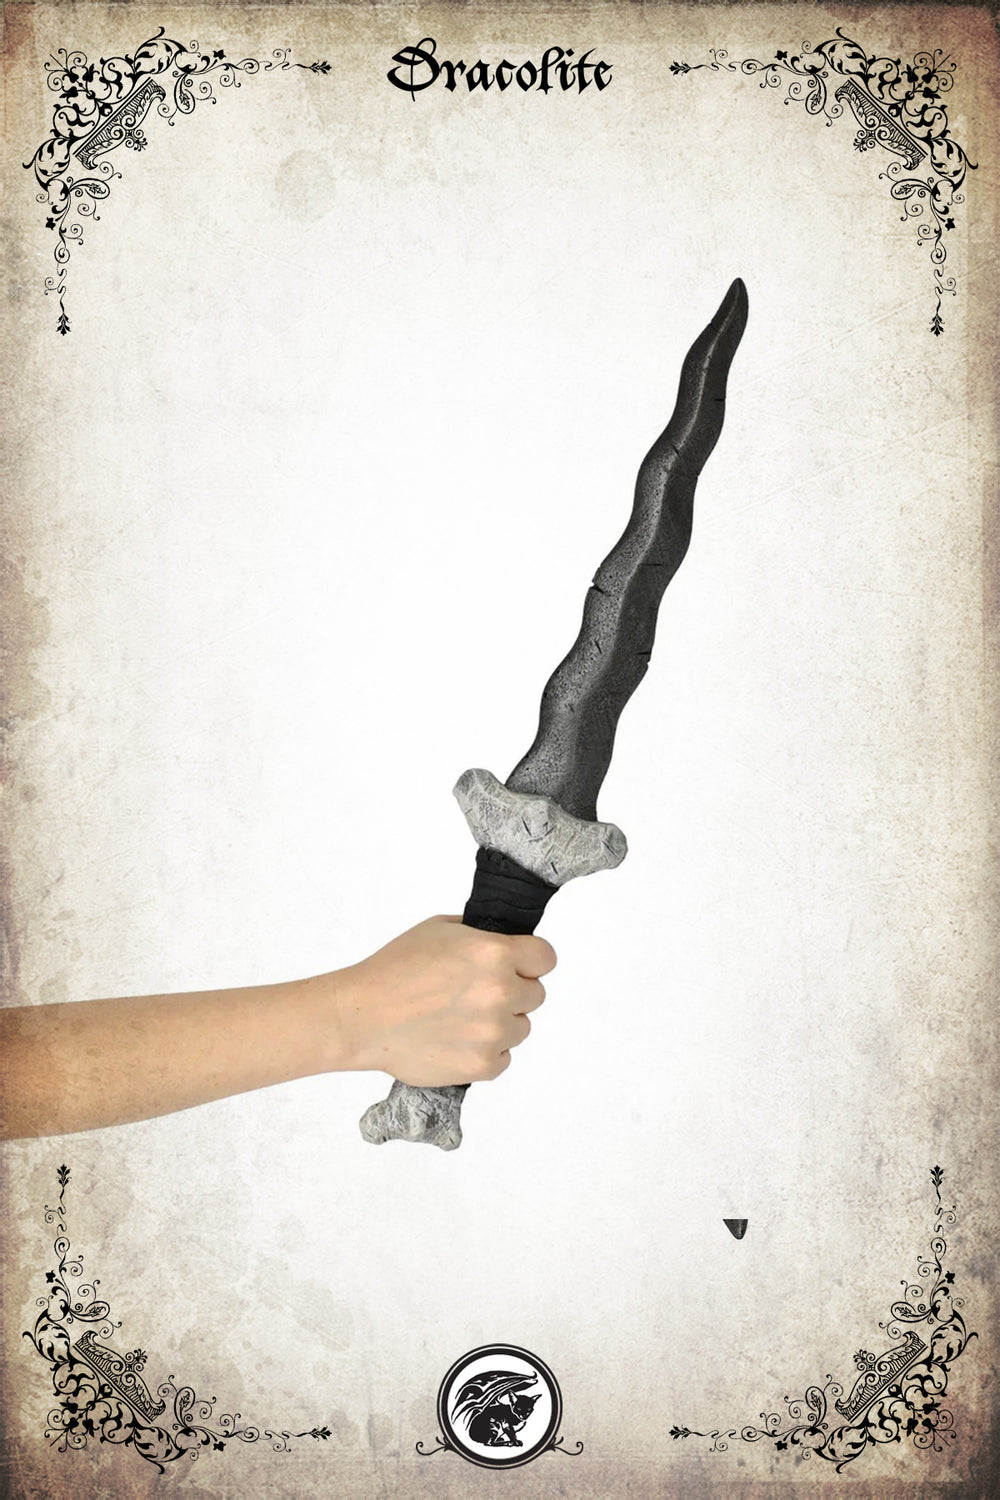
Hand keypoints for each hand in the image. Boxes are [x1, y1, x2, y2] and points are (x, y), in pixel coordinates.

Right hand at [335, 915, 555, 1085]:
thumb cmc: (394, 969)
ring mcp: (492, 1032)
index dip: (531, 961)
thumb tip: (505, 942)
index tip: (518, 966)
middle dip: (513, 992)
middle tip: (476, 994)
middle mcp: (500, 992)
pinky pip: (503, 1059)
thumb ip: (481, 935)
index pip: (546, 958)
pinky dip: (485, 1052)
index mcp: (494, 953)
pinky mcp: (481, 1065)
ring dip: (500, 1024)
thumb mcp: (440, 928)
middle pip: (535, 994)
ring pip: (521, 1028)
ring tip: (461, 1019)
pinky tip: (457, 1040)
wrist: (362, 1016)